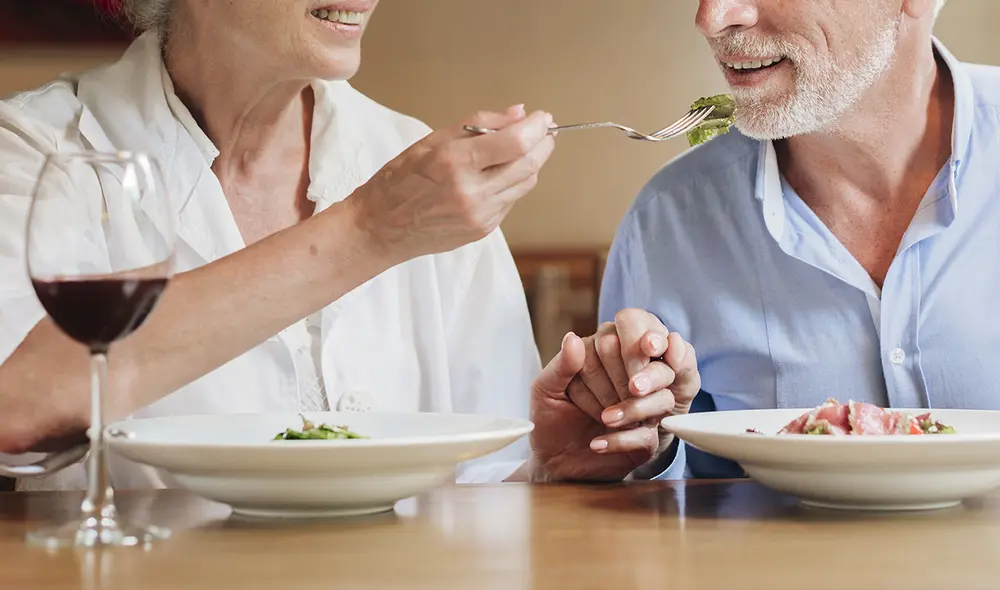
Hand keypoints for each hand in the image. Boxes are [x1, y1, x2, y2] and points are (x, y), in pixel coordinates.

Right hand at [347, 105, 555, 261]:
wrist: (381, 228)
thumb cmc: (400, 180)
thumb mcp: (432, 141)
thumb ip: (478, 124)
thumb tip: (518, 113)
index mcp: (454, 163)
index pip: (515, 144)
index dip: (536, 127)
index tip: (542, 117)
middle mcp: (471, 192)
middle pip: (529, 165)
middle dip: (543, 144)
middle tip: (543, 131)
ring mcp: (480, 215)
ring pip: (525, 184)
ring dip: (531, 163)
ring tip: (523, 149)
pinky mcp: (483, 230)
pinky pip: (510, 200)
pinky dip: (512, 182)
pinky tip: (499, 174)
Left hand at [529, 309, 699, 481]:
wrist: (554, 462)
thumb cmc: (551, 419)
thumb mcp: (546, 389)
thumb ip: (561, 365)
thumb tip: (573, 338)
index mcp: (607, 356)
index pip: (626, 339)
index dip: (626, 346)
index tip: (620, 356)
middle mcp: (631, 378)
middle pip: (647, 366)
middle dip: (622, 380)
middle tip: (601, 400)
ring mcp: (643, 408)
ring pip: (659, 398)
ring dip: (630, 408)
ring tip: (603, 419)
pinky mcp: (646, 439)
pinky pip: (646, 435)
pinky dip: (620, 439)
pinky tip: (597, 443)